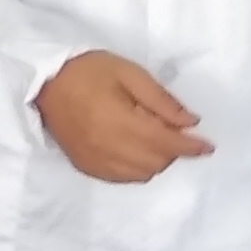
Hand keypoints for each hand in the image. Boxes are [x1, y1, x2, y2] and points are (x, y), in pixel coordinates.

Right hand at [34, 50, 213, 183]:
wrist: (43, 83)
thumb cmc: (88, 71)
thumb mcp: (129, 72)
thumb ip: (161, 100)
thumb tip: (190, 122)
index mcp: (120, 122)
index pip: (166, 143)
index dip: (191, 147)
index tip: (208, 146)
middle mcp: (108, 149)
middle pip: (157, 163)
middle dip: (173, 150)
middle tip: (173, 128)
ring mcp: (96, 162)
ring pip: (142, 174)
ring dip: (157, 160)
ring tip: (153, 136)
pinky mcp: (86, 167)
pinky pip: (123, 178)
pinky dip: (138, 169)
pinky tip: (135, 149)